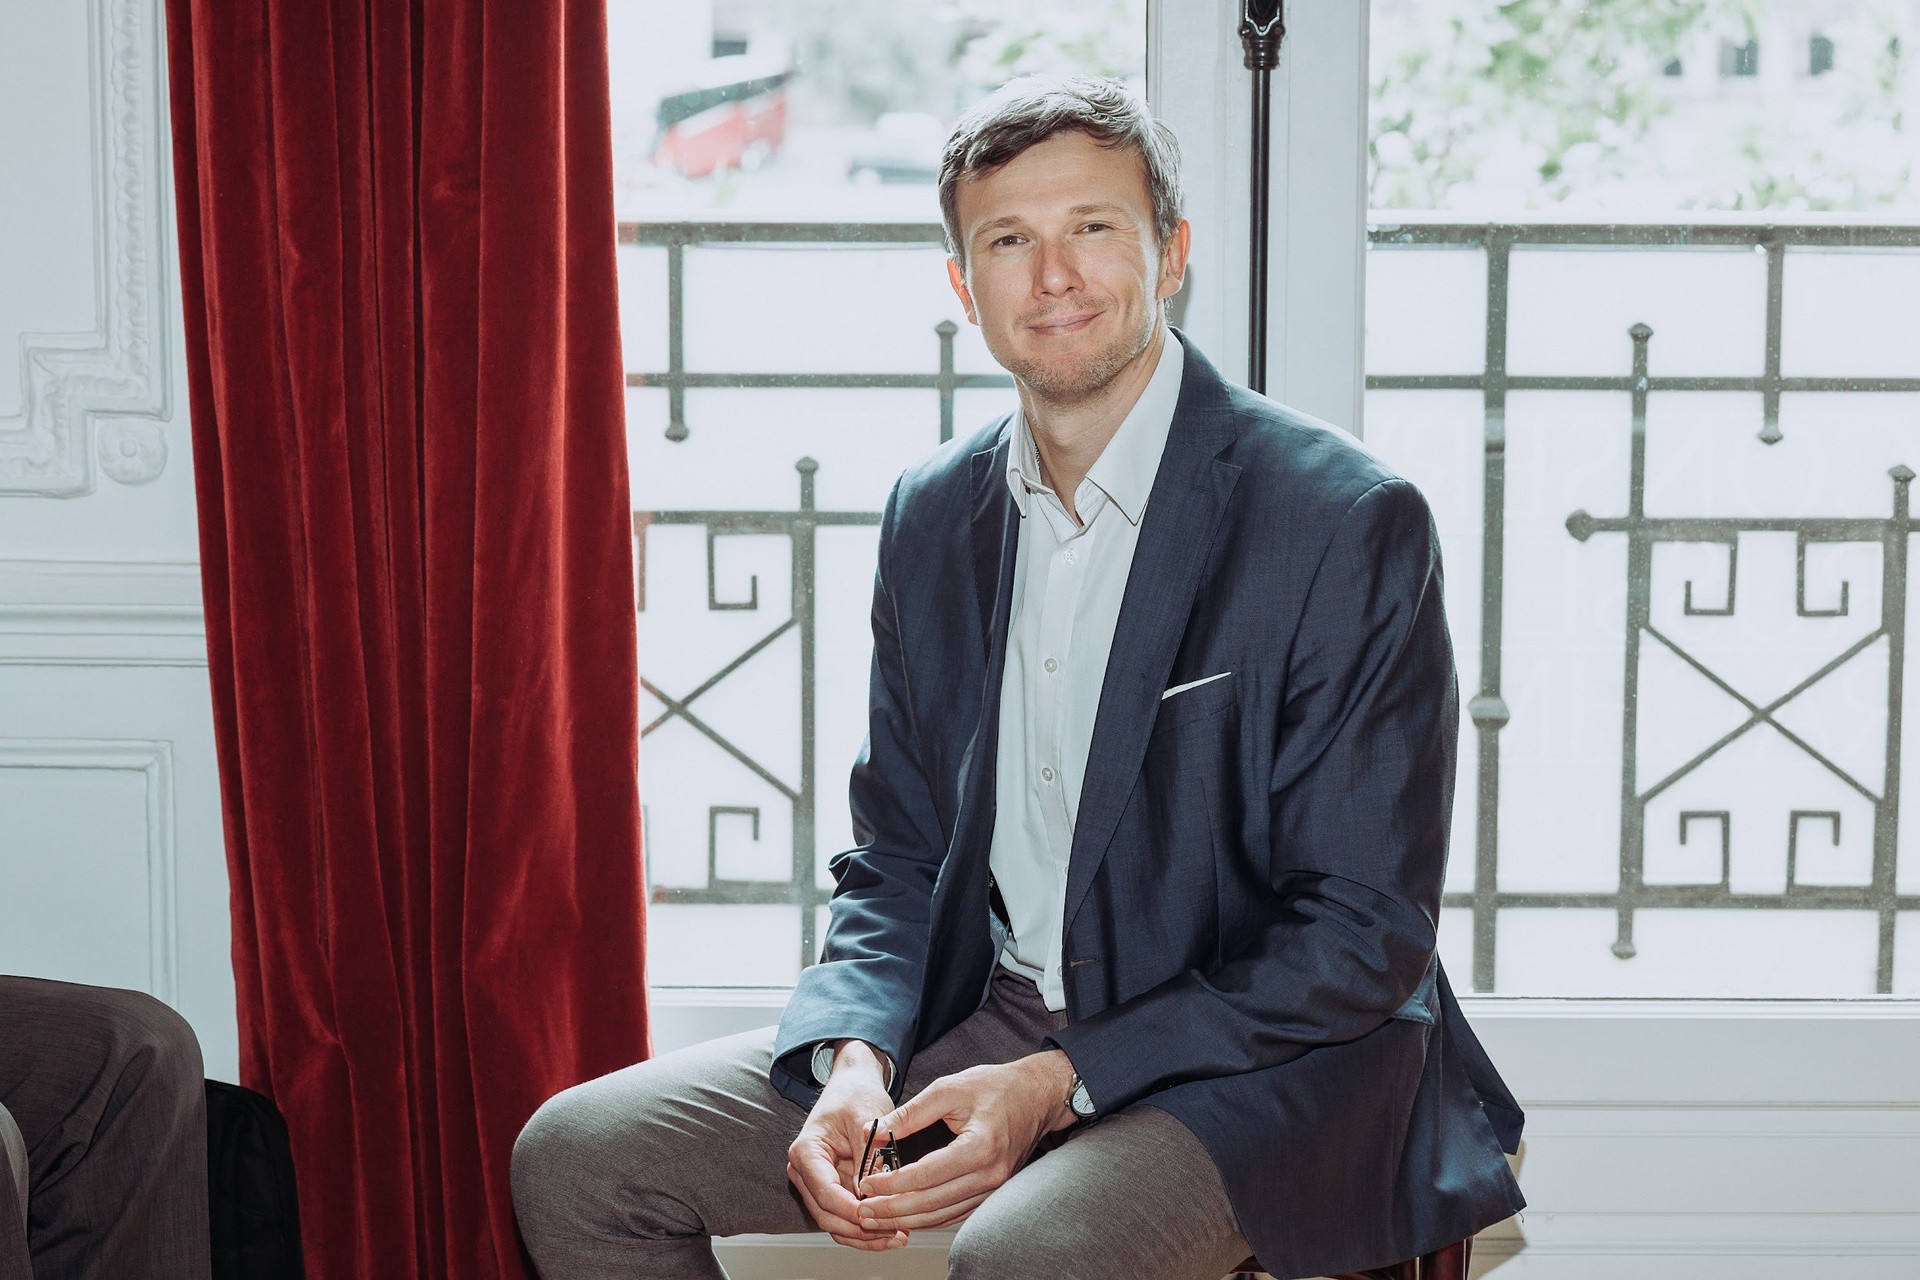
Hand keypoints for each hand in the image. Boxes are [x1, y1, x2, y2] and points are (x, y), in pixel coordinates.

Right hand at [786, 1041, 907, 1250]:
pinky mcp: (834, 1189)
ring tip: (898, 1237)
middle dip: (861, 1229)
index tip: (879, 1218)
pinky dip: (866, 1227)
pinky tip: (892, 1230)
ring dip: (865, 1235)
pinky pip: (846, 1216)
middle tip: (895, 1234)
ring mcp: (818, 1183)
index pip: (825, 1193)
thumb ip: (867, 1158)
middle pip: (827, 1215)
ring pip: (836, 1223)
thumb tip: (871, 1196)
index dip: (852, 1211)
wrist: (855, 1085)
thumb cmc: (858, 1095)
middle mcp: (805, 1171)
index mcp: (806, 1151)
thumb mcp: (867, 1120)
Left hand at [851, 1049, 1078, 1231]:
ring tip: (876, 1218)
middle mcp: (990, 1175)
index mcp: (980, 1147)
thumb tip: (873, 1133)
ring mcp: (994, 1187)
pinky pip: (956, 1212)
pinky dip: (928, 1217)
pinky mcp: (992, 1191)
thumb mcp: (950, 1087)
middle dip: (892, 1210)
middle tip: (862, 1211)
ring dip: (907, 1219)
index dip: (892, 1183)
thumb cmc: (996, 1086)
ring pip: (943, 1215)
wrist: (1038, 1095)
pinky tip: (906, 1215)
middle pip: (932, 1204)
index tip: (866, 1184)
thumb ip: (910, 1113)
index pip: (926, 1175)